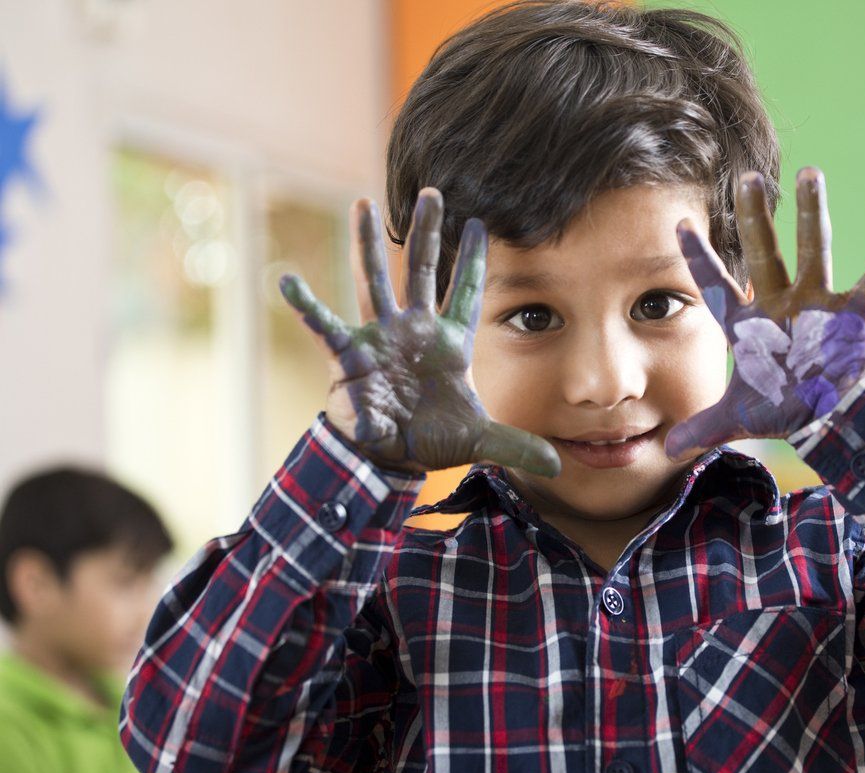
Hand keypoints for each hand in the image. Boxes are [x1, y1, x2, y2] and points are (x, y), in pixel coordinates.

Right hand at [280, 188, 559, 476]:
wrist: (389, 459)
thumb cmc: (431, 441)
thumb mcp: (479, 441)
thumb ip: (516, 444)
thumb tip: (556, 466)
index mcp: (449, 344)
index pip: (464, 292)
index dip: (471, 260)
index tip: (479, 222)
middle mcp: (414, 331)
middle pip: (420, 271)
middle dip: (426, 233)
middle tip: (432, 193)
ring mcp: (380, 338)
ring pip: (374, 281)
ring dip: (367, 245)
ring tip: (362, 203)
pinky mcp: (349, 357)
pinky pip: (325, 327)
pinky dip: (306, 305)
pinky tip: (287, 280)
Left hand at [665, 168, 864, 461]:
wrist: (830, 414)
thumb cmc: (785, 405)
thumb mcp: (739, 418)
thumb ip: (702, 427)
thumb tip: (667, 451)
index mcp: (750, 323)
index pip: (717, 286)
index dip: (699, 259)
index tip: (679, 225)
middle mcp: (781, 303)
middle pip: (763, 252)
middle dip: (755, 218)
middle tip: (747, 178)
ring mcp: (817, 304)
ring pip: (813, 250)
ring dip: (813, 214)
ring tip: (810, 174)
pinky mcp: (853, 315)